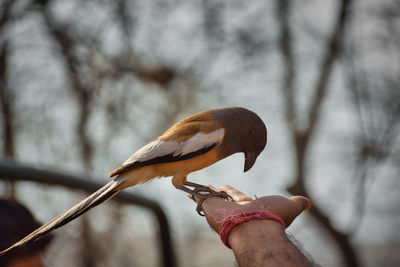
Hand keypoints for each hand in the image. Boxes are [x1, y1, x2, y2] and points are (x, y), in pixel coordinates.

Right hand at [190, 185, 310, 231]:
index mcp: (248, 207)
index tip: (226, 187)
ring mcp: (220, 209)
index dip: (233, 192)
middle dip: (218, 193)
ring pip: (209, 198)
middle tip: (213, 186)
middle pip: (223, 198)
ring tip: (196, 187)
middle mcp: (232, 209)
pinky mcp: (209, 208)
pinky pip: (198, 198)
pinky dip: (191, 193)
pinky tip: (185, 189)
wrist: (254, 228)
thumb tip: (307, 203)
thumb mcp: (289, 206)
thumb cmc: (272, 217)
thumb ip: (297, 203)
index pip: (238, 197)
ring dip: (203, 193)